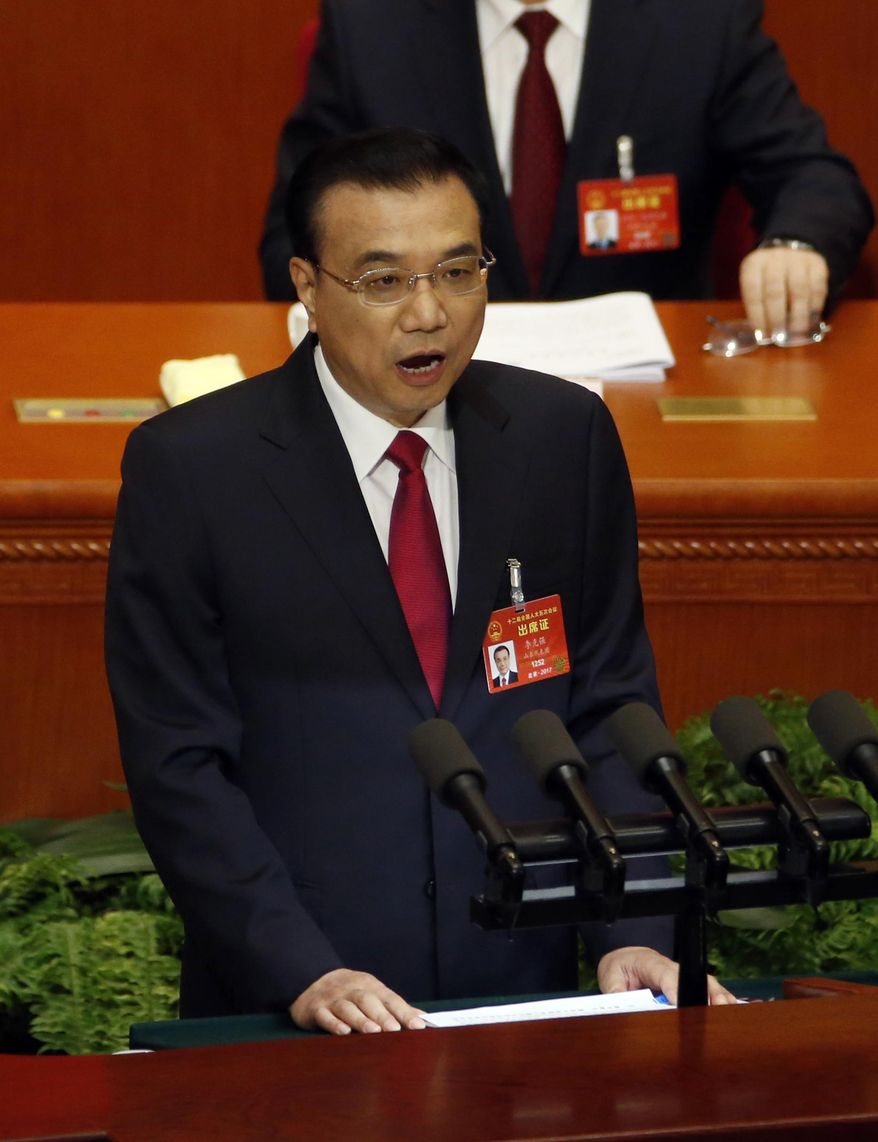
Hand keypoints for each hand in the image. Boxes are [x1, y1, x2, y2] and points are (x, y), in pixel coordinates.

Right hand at [290, 968, 427, 1034]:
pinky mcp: (316, 1009)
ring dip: (360, 1019)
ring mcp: (333, 998)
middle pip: (368, 1001)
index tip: (419, 1026)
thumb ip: (394, 1007)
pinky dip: (333, 1023)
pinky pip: (325, 1015)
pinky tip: (343, 1032)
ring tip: (373, 1031)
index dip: (404, 1012)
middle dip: (382, 1015)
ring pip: (347, 1008)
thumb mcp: (372, 993)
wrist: (313, 981)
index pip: (390, 999)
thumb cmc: (350, 993)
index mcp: (370, 986)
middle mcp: (352, 990)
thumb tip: (422, 1018)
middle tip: (395, 1029)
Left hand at [597, 946, 736, 1005]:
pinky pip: (707, 990)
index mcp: (651, 963)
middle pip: (693, 978)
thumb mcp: (610, 977)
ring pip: (705, 983)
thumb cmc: (620, 968)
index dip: (676, 990)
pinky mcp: (688, 984)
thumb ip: (615, 992)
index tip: (681, 1006)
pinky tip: (732, 1012)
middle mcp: (671, 967)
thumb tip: (622, 1007)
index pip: (666, 975)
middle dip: (706, 994)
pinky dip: (720, 1000)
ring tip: (730, 1014)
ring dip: (718, 998)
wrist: (626, 959)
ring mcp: (682, 974)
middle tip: (716, 1011)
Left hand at [739, 247, 827, 338]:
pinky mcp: (817, 264)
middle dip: (777, 317)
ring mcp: (797, 259)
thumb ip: (758, 305)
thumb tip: (765, 334)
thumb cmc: (767, 277)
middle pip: (775, 291)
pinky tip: (811, 320)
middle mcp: (775, 259)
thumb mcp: (755, 285)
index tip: (762, 334)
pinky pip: (817, 288)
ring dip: (798, 315)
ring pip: (799, 290)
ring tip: (796, 332)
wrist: (789, 250)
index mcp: (754, 265)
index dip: (758, 316)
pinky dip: (814, 307)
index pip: (753, 292)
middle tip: (779, 336)